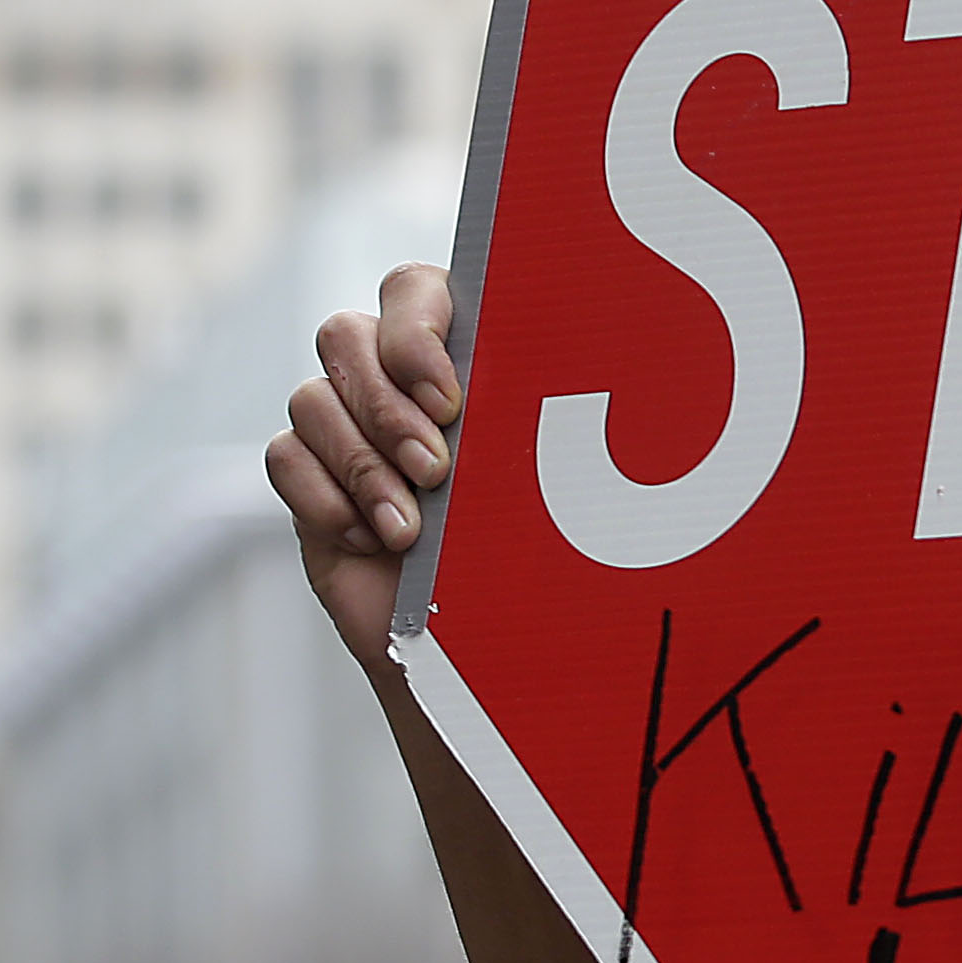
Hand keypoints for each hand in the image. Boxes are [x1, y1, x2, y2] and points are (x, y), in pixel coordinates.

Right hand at [257, 262, 662, 962]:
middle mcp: (402, 389)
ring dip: (359, 451)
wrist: (506, 675)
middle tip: (445, 464)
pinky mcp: (316, 492)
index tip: (462, 393)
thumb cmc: (570, 581)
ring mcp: (352, 438)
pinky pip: (282, 456)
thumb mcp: (592, 506)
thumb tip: (678, 395)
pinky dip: (322, 491)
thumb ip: (602, 444)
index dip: (424, 322)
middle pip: (349, 329)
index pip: (419, 287)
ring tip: (416, 521)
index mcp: (471, 360)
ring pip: (310, 390)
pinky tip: (377, 541)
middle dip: (386, 394)